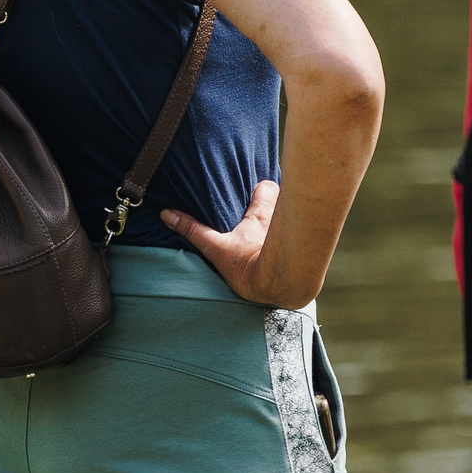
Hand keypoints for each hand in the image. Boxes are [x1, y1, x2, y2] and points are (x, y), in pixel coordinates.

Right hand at [162, 182, 307, 307]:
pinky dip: (296, 239)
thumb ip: (193, 231)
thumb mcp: (215, 249)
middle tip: (260, 214)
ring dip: (286, 221)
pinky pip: (299, 237)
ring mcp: (293, 233)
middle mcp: (280, 218)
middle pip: (282, 198)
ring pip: (291, 217)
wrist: (282, 286)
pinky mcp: (305, 250)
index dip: (259, 190)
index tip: (252, 194)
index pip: (265, 186)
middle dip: (274, 203)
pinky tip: (288, 250)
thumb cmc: (250, 267)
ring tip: (274, 233)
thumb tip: (167, 214)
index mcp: (260, 214)